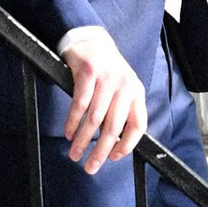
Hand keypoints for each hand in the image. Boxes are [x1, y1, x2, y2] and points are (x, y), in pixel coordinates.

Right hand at [61, 25, 146, 174]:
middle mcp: (124, 86)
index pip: (137, 125)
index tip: (113, 158)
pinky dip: (73, 122)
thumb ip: (122, 111)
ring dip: (83, 140)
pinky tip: (69, 133)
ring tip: (75, 153)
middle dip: (100, 151)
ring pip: (95, 118)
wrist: (91, 40)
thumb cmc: (106, 70)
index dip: (127, 145)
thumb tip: (115, 144)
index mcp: (136, 92)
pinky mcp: (88, 72)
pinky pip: (80, 104)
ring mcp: (106, 79)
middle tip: (90, 167)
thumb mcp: (122, 88)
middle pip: (113, 127)